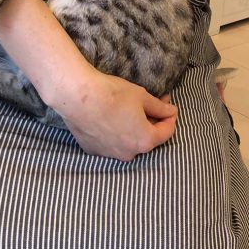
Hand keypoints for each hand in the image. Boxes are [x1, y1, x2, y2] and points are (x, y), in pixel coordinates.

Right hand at [51, 66, 177, 160]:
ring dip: (131, 129)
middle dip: (151, 122)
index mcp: (145, 141)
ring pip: (127, 143)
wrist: (78, 97)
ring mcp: (110, 154)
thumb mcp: (142, 96)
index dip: (170, 116)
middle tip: (149, 104)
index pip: (167, 132)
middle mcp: (129, 154)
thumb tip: (170, 112)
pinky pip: (110, 143)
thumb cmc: (112, 94)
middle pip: (147, 139)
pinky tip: (109, 117)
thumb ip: (160, 108)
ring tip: (127, 110)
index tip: (168, 105)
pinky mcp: (93, 150)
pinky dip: (113, 132)